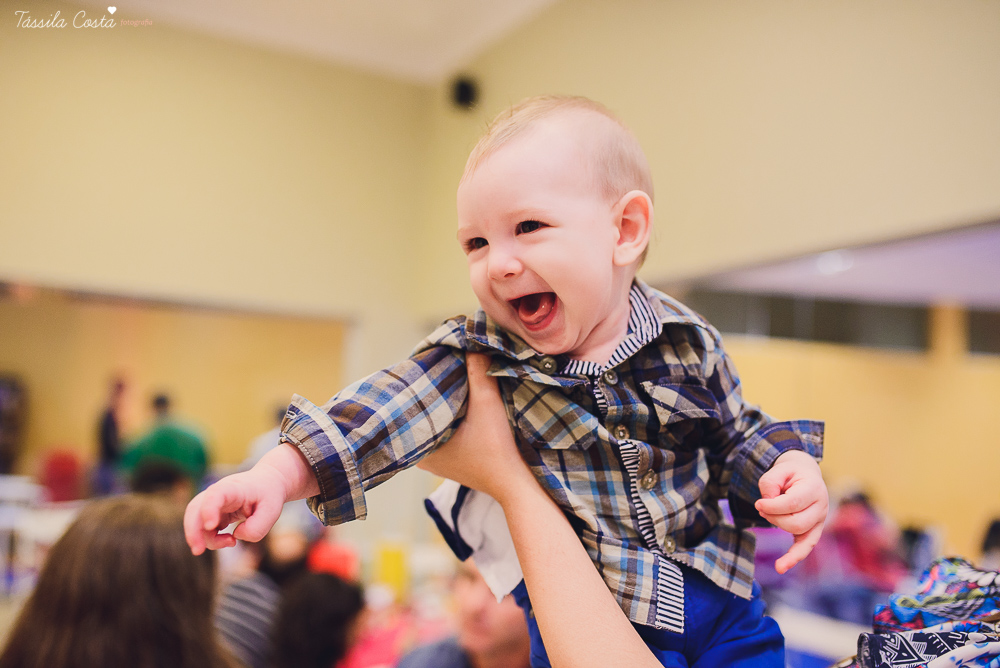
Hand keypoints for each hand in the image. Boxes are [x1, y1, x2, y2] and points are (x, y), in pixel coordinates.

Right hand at [184, 443, 318, 554]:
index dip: (209, 509)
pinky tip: (230, 540)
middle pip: (195, 509)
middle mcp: (218, 493)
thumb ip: (257, 528)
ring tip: (231, 542)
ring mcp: (213, 503)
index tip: (210, 526)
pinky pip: (203, 528)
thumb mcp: (272, 511)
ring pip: (196, 521)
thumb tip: (236, 535)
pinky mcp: (213, 513)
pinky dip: (212, 539)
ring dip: (206, 539)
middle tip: (198, 551)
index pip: (216, 494)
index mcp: (234, 488)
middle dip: (193, 531)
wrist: (267, 483)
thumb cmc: (268, 495)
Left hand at [418, 352, 534, 502]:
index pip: (408, 405)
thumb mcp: (487, 405)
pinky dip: (450, 413)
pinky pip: (443, 429)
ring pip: (433, 420)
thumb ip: (477, 372)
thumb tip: (469, 341)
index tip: (426, 360)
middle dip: (430, 388)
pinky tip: (459, 394)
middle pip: (420, 411)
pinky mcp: (451, 459)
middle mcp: (420, 455)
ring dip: (442, 400)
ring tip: (448, 372)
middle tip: (438, 360)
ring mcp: (435, 459)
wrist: (518, 483)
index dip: (418, 381)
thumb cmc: (498, 450)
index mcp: (417, 446)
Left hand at [755, 449, 828, 573]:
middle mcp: (822, 506)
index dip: (772, 506)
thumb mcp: (777, 470)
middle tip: (762, 507)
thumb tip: (766, 503)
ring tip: (768, 515)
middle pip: (796, 522)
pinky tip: (780, 567)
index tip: (758, 504)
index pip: (793, 503)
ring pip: (799, 533)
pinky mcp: (814, 531)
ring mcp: (820, 520)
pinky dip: (794, 558)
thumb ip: (769, 484)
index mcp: (814, 488)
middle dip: (773, 517)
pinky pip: (806, 547)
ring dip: (778, 525)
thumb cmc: (789, 474)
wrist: (804, 475)